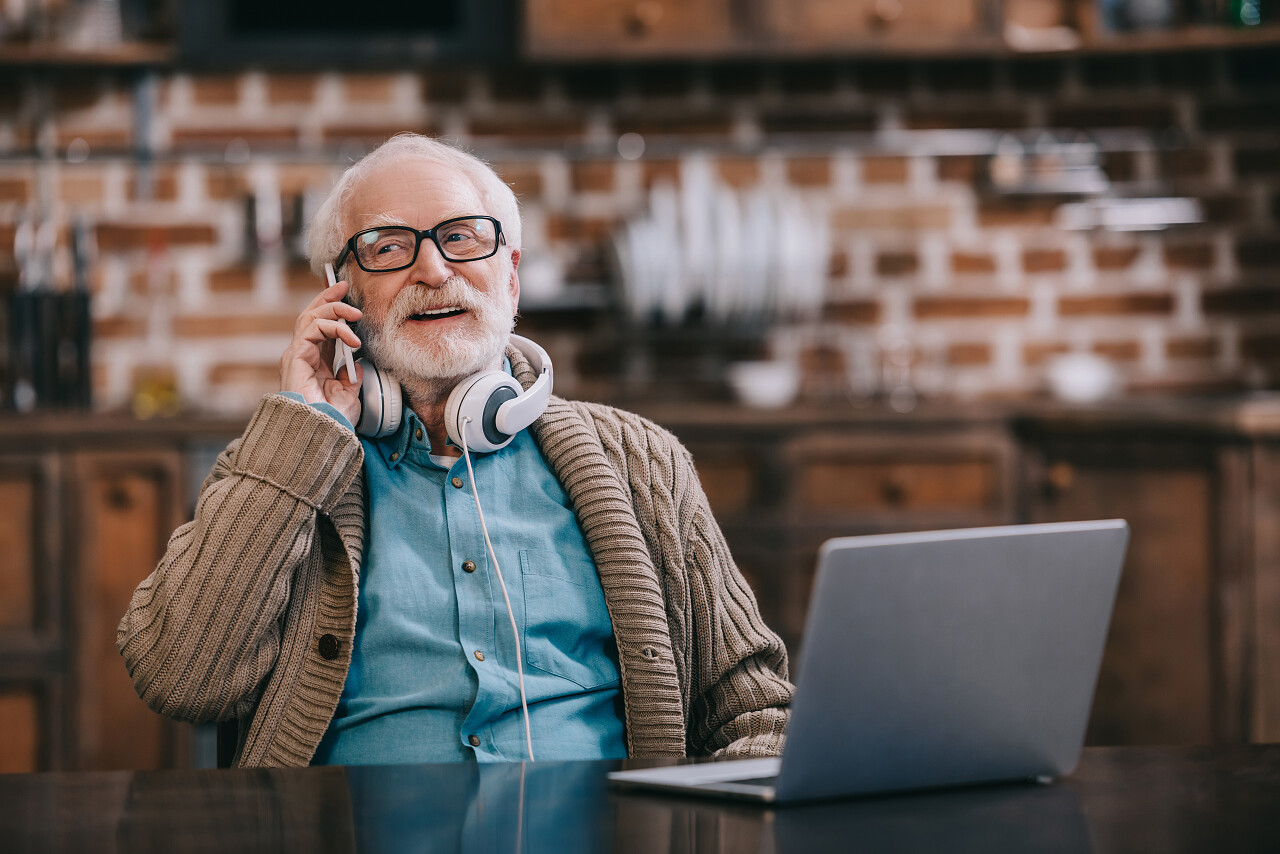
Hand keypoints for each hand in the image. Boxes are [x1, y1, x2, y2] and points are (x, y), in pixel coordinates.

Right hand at [280, 278, 363, 426]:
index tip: (346, 295)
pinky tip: (352, 338)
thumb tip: (357, 364)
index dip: (332, 309)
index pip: (321, 327)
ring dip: (334, 310)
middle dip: (328, 297)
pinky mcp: (295, 357)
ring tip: (355, 315)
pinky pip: (312, 329)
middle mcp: (303, 355)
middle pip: (311, 315)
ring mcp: (297, 355)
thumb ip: (351, 377)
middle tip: (344, 285)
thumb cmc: (332, 421)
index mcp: (315, 362)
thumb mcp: (348, 395)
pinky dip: (334, 327)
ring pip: (310, 317)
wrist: (321, 435)